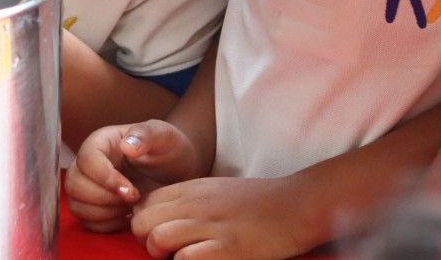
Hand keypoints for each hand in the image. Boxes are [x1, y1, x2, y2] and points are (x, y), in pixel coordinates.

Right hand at [66, 120, 203, 231]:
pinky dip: (105, 225)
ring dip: (104, 213)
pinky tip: (127, 217)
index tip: (131, 192)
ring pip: (77, 205)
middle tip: (133, 200)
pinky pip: (86, 222)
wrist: (176, 171)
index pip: (87, 159)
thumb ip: (146, 134)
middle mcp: (89, 164)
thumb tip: (126, 146)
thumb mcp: (164, 136)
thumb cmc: (169, 150)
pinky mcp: (93, 207)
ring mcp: (88, 186)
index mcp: (101, 142)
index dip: (105, 178)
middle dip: (103, 198)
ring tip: (131, 207)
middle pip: (74, 184)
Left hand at [131, 175, 315, 259]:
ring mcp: (211, 225)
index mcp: (192, 188)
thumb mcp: (216, 190)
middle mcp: (196, 204)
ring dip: (162, 254)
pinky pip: (186, 259)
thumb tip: (160, 218)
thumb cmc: (257, 202)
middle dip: (145, 240)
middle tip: (163, 251)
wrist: (297, 204)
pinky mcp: (228, 248)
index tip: (155, 233)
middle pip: (143, 222)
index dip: (143, 222)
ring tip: (177, 258)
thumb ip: (188, 201)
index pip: (144, 203)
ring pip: (159, 239)